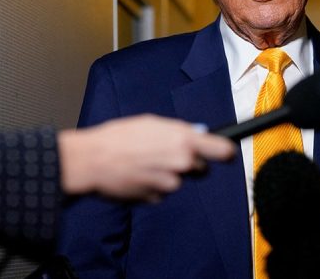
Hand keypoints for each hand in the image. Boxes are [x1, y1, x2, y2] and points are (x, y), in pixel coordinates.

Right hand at [58, 114, 234, 201]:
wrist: (93, 160)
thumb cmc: (119, 136)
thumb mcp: (152, 123)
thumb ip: (178, 130)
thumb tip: (196, 134)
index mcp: (184, 140)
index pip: (222, 150)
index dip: (226, 152)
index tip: (227, 153)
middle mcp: (182, 164)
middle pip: (200, 169)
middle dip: (189, 163)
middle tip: (166, 154)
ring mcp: (170, 184)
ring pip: (179, 180)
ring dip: (167, 174)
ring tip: (144, 162)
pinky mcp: (156, 197)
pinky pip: (162, 191)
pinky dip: (154, 185)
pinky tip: (138, 174)